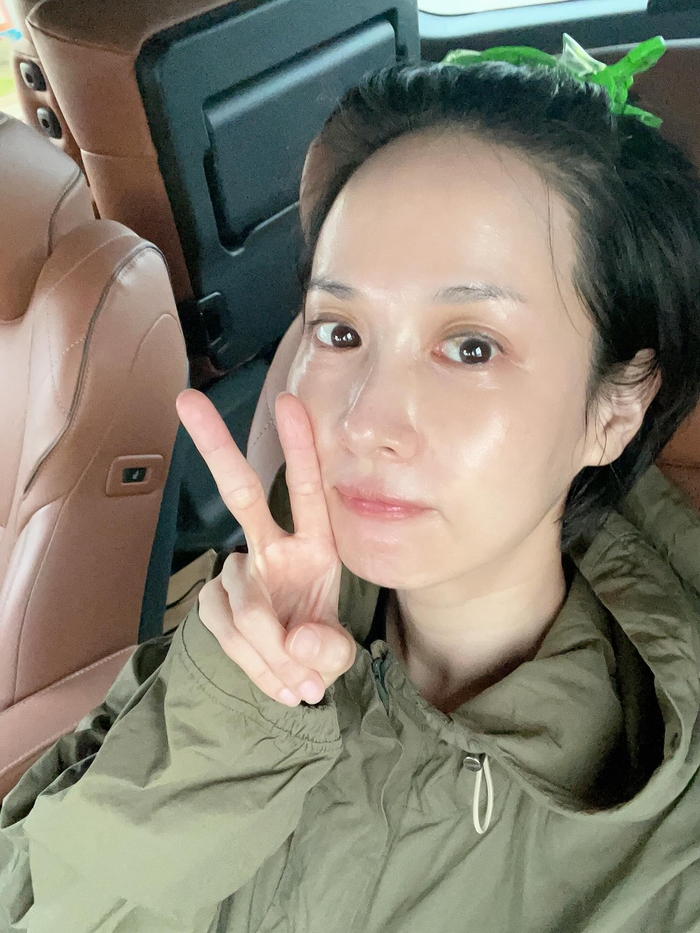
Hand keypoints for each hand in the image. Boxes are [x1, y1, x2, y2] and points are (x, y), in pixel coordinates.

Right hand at [175, 389, 355, 706]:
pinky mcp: (215, 601)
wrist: (295, 677)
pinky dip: (249, 661)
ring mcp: (240, 573)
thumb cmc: (320, 647)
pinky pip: (223, 628)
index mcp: (316, 546)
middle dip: (216, 446)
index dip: (299, 447)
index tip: (288, 400)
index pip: (305, 490)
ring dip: (270, 653)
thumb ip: (329, 649)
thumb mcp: (339, 652)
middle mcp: (272, 549)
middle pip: (240, 493)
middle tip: (187, 400)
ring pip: (242, 605)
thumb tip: (296, 640)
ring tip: (300, 684)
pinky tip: (272, 674)